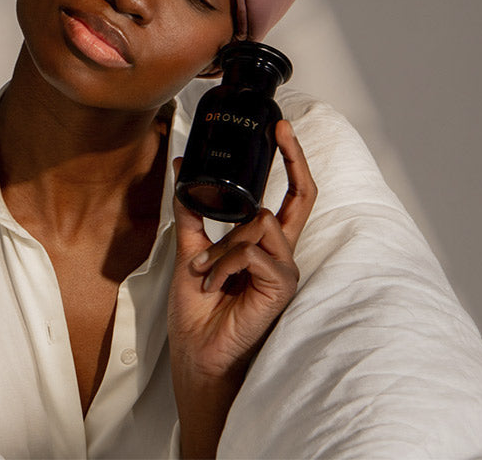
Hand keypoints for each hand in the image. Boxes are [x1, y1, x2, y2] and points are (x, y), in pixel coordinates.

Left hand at [168, 120, 317, 455]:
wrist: (196, 354)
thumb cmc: (199, 313)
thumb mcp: (189, 251)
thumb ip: (192, 214)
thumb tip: (182, 170)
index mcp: (265, 245)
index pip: (291, 195)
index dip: (293, 160)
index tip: (281, 127)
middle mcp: (282, 254)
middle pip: (298, 198)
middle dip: (290, 161)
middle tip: (275, 132)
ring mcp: (286, 270)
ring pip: (260, 224)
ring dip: (220, 246)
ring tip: (206, 274)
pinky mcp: (282, 286)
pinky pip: (254, 251)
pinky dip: (224, 262)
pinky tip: (214, 283)